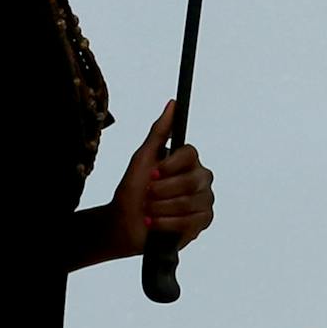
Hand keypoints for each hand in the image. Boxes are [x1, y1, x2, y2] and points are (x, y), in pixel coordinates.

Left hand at [108, 99, 214, 257]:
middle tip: (148, 195)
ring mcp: (204, 200)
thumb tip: (172, 103)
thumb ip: (160, 131)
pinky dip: (167, 223)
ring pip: (190, 202)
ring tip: (148, 211)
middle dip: (163, 191)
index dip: (170, 165)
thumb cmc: (132, 190)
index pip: (190, 154)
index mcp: (188, 161)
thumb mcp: (142, 158)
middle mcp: (201, 178)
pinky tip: (155, 224)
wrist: (123, 224)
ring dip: (161, 208)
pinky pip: (191, 221)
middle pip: (192, 180)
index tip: (152, 173)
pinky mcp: (202, 221)